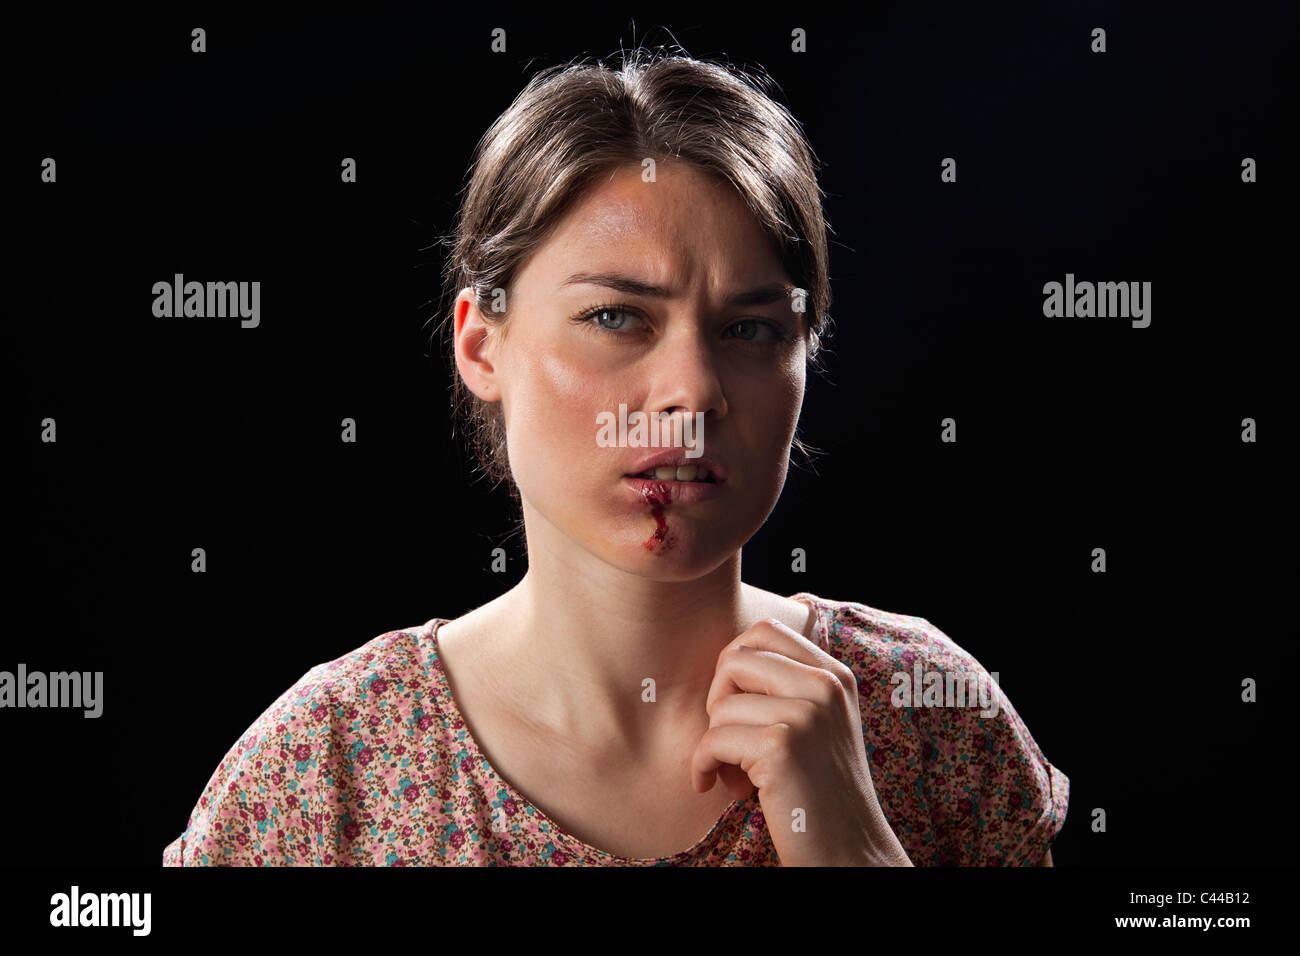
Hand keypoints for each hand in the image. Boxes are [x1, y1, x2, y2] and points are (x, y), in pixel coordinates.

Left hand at [690, 618, 912, 865]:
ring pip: (720, 705)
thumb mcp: (818, 725)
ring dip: (715, 744)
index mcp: (835, 675)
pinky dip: (703, 765)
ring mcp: (806, 714)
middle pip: (736, 658)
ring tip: (736, 774)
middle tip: (729, 737)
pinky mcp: (781, 747)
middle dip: (718, 699)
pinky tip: (714, 785)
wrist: (851, 852)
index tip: (736, 703)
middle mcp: (825, 686)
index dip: (735, 663)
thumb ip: (787, 687)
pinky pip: (713, 740)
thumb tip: (727, 658)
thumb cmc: (821, 792)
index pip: (765, 631)